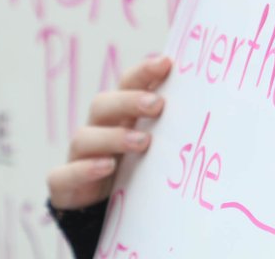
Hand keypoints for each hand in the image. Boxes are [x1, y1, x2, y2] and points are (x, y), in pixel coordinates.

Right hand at [47, 55, 171, 210]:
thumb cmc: (136, 170)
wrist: (101, 211)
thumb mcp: (154, 146)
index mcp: (120, 115)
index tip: (166, 63)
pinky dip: (84, 169)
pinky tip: (107, 167)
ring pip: (84, 137)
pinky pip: (65, 174)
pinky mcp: (64, 184)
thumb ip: (171, 125)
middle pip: (103, 104)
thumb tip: (209, 104)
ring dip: (113, 136)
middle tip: (158, 105)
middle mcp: (97, 130)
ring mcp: (78, 156)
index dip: (143, 72)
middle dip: (129, 101)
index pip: (127, 84)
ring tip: (143, 142)